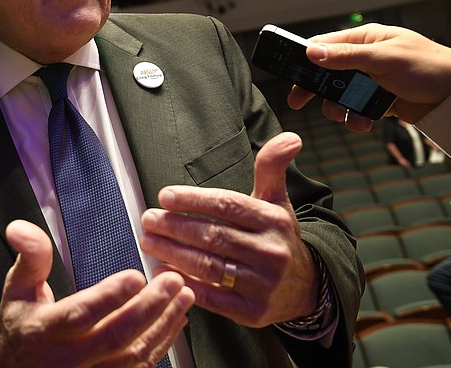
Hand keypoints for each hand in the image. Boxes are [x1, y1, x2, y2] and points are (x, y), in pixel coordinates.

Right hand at [0, 220, 194, 367]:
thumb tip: (22, 229)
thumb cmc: (20, 328)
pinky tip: (174, 321)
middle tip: (173, 281)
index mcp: (43, 331)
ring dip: (163, 325)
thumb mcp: (16, 289)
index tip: (135, 276)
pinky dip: (161, 344)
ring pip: (133, 356)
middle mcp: (67, 359)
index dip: (109, 297)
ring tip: (183, 296)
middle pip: (114, 337)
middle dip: (149, 308)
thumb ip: (30, 258)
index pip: (80, 315)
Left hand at [140, 132, 318, 326]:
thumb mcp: (276, 200)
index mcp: (273, 220)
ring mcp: (263, 284)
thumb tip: (290, 137)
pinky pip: (213, 297)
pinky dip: (185, 283)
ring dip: (173, 253)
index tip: (164, 196)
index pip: (227, 206)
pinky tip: (163, 272)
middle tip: (148, 219)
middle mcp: (271, 252)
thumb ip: (271, 168)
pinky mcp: (253, 312)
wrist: (303, 286)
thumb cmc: (277, 236)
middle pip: (213, 236)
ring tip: (148, 241)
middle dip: (175, 226)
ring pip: (209, 265)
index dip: (193, 200)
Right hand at [285, 24, 450, 130]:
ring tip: (346, 117)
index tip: (290, 73)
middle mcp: (366, 59)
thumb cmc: (429, 67)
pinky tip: (365, 122)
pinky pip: (358, 109)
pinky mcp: (380, 99)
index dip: (305, 59)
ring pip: (341, 95)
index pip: (325, 45)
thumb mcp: (384, 59)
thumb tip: (312, 52)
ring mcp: (373, 80)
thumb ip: (346, 57)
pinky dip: (357, 118)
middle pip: (328, 73)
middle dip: (316, 89)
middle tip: (299, 101)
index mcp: (365, 40)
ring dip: (339, 108)